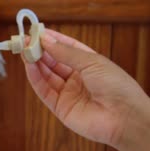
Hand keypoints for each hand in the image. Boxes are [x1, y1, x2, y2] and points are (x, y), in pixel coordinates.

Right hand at [24, 29, 149, 146]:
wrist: (124, 117)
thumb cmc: (117, 86)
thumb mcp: (92, 62)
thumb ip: (66, 52)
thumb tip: (46, 40)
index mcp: (89, 64)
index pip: (67, 48)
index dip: (52, 40)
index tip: (38, 32)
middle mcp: (77, 78)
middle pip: (54, 62)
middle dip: (40, 51)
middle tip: (25, 41)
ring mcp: (68, 93)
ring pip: (47, 76)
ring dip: (35, 63)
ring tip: (24, 51)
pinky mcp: (60, 108)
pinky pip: (44, 91)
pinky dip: (36, 79)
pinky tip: (30, 66)